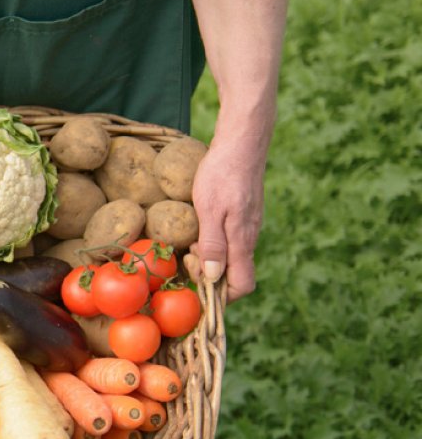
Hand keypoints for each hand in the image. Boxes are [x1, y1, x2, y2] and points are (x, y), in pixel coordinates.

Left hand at [190, 137, 266, 301]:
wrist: (241, 143)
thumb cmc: (222, 173)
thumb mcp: (209, 209)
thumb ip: (213, 245)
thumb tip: (213, 277)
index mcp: (243, 241)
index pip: (242, 286)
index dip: (221, 295)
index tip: (197, 283)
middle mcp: (250, 238)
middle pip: (234, 274)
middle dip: (208, 274)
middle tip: (188, 253)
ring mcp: (249, 226)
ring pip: (230, 257)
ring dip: (208, 257)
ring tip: (191, 238)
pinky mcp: (244, 216)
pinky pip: (230, 240)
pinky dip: (212, 242)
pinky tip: (198, 226)